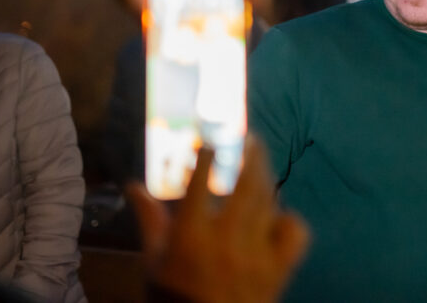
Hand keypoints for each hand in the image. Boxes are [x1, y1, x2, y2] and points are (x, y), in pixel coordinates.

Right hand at [126, 138, 308, 302]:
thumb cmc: (173, 297)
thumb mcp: (153, 261)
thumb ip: (149, 219)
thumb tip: (132, 185)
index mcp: (191, 236)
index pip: (201, 184)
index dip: (207, 157)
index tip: (210, 141)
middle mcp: (227, 239)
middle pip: (246, 184)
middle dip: (249, 155)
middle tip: (249, 138)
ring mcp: (258, 253)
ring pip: (269, 202)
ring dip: (265, 178)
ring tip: (260, 161)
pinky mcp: (280, 268)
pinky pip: (294, 233)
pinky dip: (288, 219)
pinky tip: (277, 213)